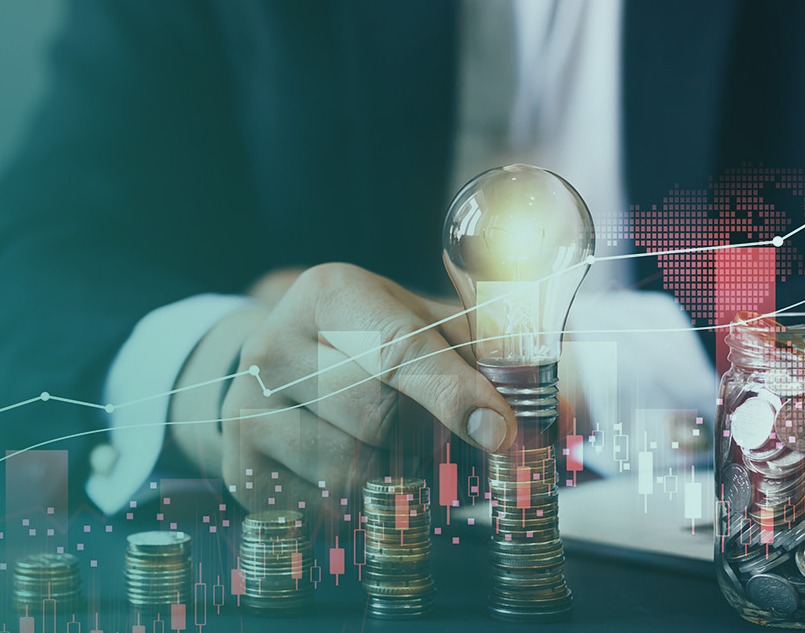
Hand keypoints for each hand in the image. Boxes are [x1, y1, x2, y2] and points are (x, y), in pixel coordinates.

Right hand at [209, 263, 514, 512]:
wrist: (280, 370)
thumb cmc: (375, 347)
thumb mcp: (432, 329)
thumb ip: (497, 359)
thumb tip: (566, 412)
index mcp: (329, 293)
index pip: (396, 347)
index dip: (454, 393)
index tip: (499, 431)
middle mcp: (273, 344)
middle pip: (375, 415)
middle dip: (429, 440)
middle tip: (452, 445)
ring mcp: (246, 407)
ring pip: (350, 470)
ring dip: (400, 479)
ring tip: (406, 458)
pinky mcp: (238, 466)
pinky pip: (321, 510)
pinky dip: (362, 507)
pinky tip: (367, 479)